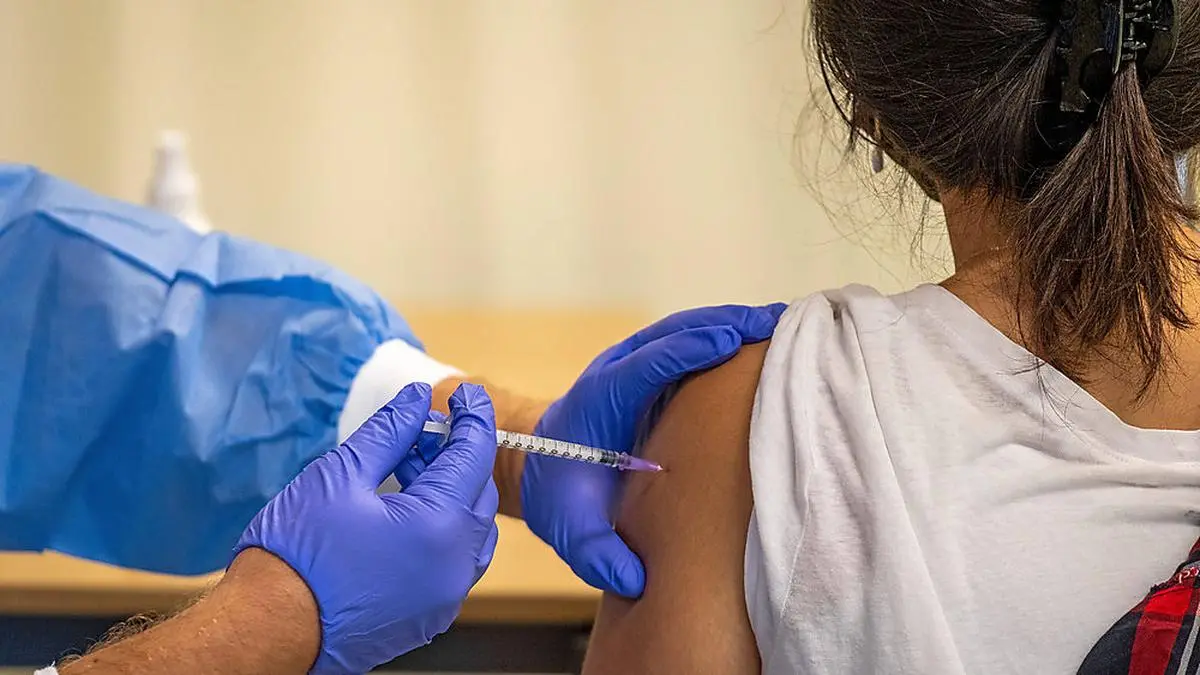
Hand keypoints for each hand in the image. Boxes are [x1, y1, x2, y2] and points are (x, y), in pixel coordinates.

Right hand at [234, 382, 499, 673]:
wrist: (268, 630)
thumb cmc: (296, 554)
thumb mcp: (340, 475)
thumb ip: (389, 432)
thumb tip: (418, 399)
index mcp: (438, 526)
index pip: (474, 456)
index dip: (473, 417)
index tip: (467, 393)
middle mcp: (454, 565)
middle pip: (478, 493)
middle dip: (458, 456)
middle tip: (422, 431)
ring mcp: (445, 596)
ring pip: (471, 530)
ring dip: (450, 493)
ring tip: (406, 468)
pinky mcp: (429, 615)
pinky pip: (453, 561)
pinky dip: (441, 529)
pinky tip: (402, 512)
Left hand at [523, 303, 785, 597]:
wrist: (540, 466)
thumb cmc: (559, 496)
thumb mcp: (568, 531)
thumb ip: (596, 555)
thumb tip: (635, 581)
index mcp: (599, 400)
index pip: (644, 364)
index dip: (686, 349)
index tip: (729, 340)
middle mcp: (617, 370)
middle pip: (673, 334)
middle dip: (724, 324)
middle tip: (777, 323)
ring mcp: (634, 363)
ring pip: (685, 331)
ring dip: (732, 323)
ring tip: (785, 324)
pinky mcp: (652, 368)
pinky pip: (691, 343)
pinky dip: (726, 335)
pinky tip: (763, 341)